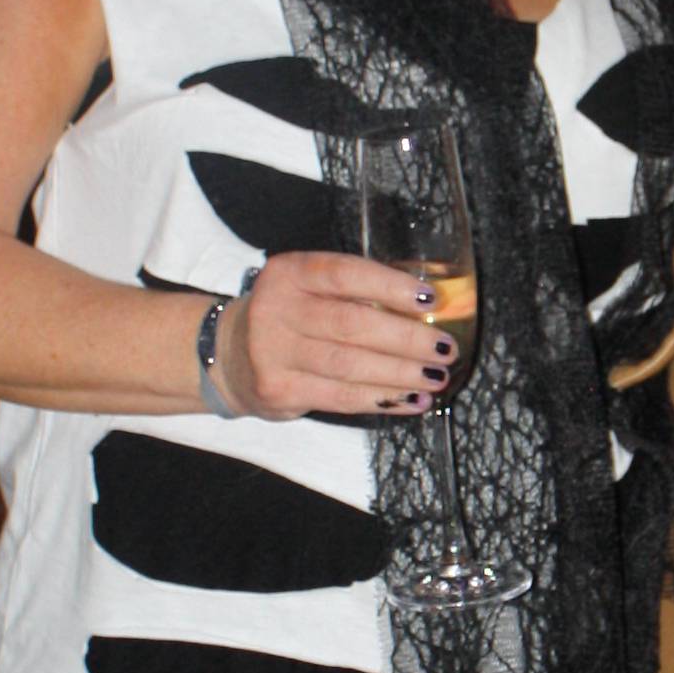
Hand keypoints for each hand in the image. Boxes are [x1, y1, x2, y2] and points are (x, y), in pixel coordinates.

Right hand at [217, 253, 454, 421]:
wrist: (228, 356)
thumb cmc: (289, 317)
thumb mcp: (308, 289)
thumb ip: (355, 292)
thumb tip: (427, 308)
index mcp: (290, 272)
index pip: (345, 274)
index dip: (390, 286)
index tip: (430, 298)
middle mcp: (276, 308)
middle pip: (352, 324)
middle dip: (407, 338)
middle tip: (445, 347)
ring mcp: (273, 352)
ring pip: (349, 366)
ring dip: (401, 373)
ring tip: (436, 376)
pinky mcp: (278, 390)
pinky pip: (340, 398)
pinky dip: (382, 400)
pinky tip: (412, 400)